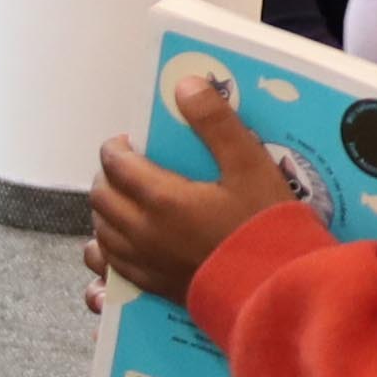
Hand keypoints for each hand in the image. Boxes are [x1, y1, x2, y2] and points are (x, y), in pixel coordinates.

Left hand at [85, 66, 295, 309]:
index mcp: (161, 199)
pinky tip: (117, 248)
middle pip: (101, 198)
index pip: (116, 164)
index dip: (117, 149)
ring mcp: (143, 265)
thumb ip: (216, 124)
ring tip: (126, 202)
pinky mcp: (152, 289)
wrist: (276, 291)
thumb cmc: (266, 227)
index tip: (130, 142)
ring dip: (106, 212)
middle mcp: (142, 233)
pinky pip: (108, 271)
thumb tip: (186, 85)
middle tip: (129, 168)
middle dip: (108, 177)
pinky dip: (106, 254)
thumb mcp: (250, 165)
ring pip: (100, 233)